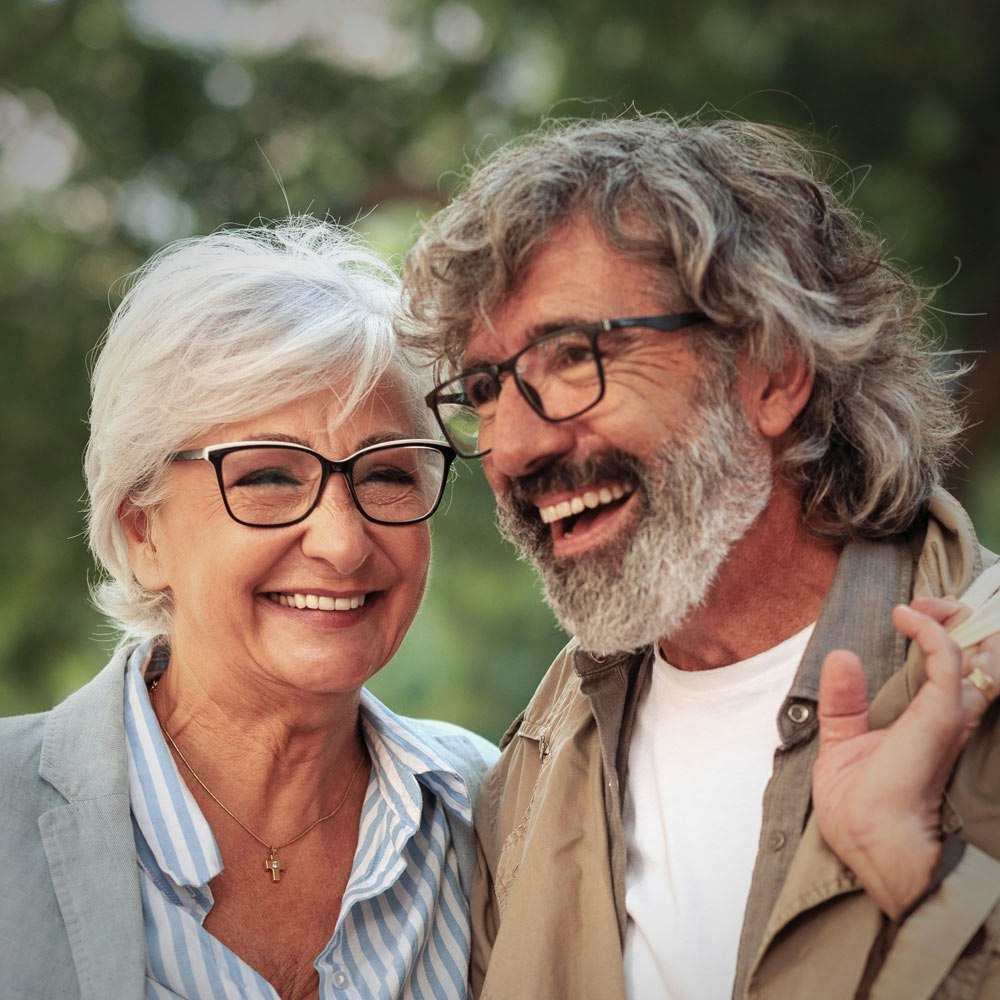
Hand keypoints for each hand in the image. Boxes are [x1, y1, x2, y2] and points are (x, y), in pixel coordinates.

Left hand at [812, 597, 999, 918]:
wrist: (868, 842)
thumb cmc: (858, 810)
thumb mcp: (843, 743)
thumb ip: (844, 701)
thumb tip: (842, 655)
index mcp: (930, 727)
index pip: (955, 673)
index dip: (940, 635)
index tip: (910, 613)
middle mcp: (948, 719)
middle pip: (974, 658)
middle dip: (955, 619)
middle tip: (930, 603)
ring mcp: (948, 717)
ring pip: (975, 655)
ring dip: (951, 619)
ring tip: (925, 605)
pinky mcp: (940, 717)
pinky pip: (949, 660)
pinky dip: (930, 631)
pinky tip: (906, 617)